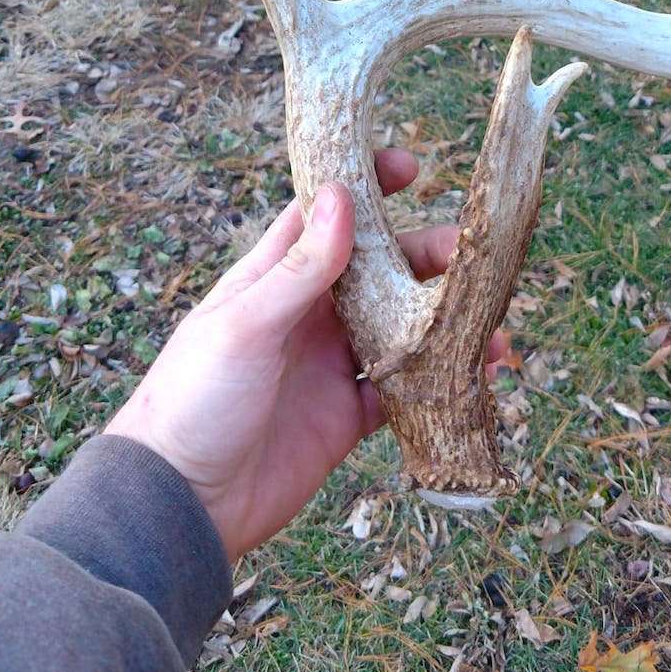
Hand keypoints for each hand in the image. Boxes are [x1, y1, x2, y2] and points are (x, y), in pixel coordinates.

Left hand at [106, 149, 505, 560]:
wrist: (180, 504)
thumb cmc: (193, 400)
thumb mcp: (245, 327)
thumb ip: (298, 270)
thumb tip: (341, 200)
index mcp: (275, 280)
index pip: (325, 216)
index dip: (365, 188)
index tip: (410, 166)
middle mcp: (309, 315)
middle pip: (379, 271)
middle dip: (426, 257)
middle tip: (470, 253)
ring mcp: (330, 363)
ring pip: (400, 327)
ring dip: (442, 321)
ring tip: (490, 325)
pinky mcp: (348, 413)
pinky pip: (403, 388)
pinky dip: (438, 380)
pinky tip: (471, 375)